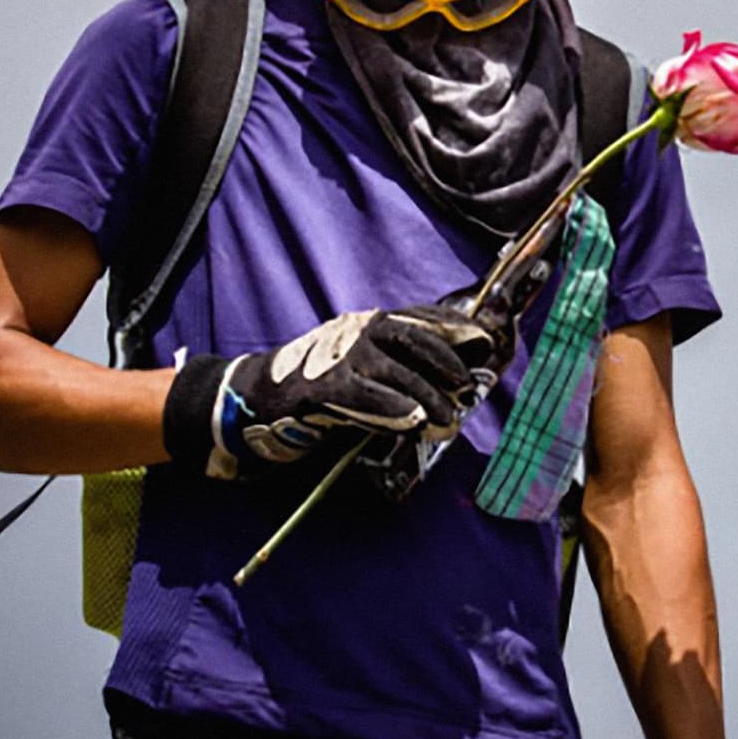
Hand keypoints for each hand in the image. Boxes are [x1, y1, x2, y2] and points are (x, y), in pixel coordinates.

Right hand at [163, 305, 500, 479]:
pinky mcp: (321, 388)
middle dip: (446, 362)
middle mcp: (355, 331)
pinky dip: (394, 409)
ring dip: (429, 397)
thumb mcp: (359, 366)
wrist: (254, 398)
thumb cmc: (316, 386)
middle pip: (412, 339)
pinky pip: (366, 397)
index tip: (483, 341)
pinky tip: (416, 420)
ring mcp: (337, 357)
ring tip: (450, 421)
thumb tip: (450, 383)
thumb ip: (397, 368)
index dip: (452, 328)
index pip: (418, 317)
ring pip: (395, 372)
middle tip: (469, 388)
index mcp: (366, 324)